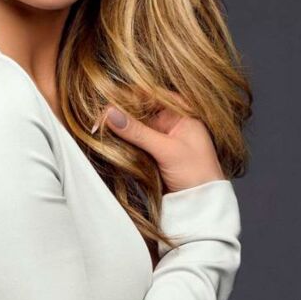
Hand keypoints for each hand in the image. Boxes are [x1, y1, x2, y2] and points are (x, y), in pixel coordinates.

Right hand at [100, 91, 224, 193]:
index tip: (105, 105)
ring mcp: (161, 135)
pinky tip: (108, 139)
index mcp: (181, 111)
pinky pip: (133, 139)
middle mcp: (170, 119)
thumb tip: (110, 113)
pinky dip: (121, 139)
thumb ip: (137, 131)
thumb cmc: (197, 174)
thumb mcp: (166, 150)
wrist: (203, 204)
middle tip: (97, 121)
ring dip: (118, 127)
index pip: (149, 95)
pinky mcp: (152, 150)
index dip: (126, 97)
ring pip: (133, 124)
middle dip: (119, 113)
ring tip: (98, 129)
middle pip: (138, 109)